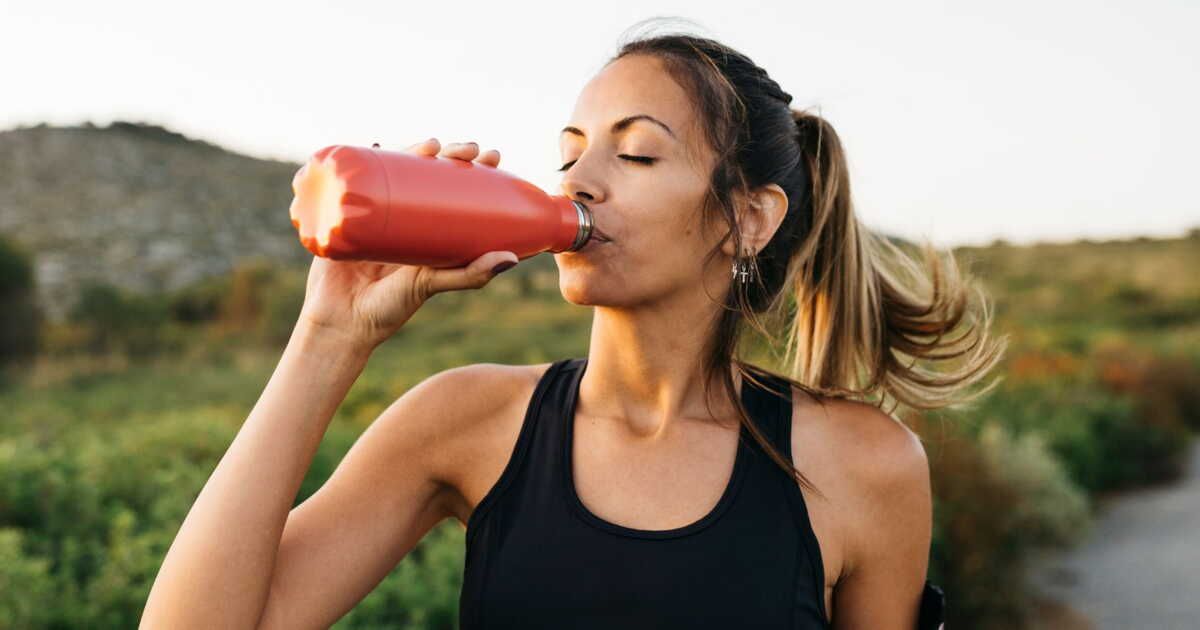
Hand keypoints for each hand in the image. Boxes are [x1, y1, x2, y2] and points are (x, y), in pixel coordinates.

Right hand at [295, 138, 517, 350]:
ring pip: (396, 170)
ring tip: (431, 145)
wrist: (338, 323)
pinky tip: (376, 145)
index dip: (474, 170)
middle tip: (468, 149)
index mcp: (428, 231)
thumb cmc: (387, 310)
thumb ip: (468, 275)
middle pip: (428, 173)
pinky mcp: (344, 212)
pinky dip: (363, 158)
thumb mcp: (430, 285)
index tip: (492, 156)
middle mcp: (404, 217)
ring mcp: (374, 212)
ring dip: (414, 149)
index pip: (455, 191)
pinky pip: (355, 181)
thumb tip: (511, 259)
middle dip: (450, 154)